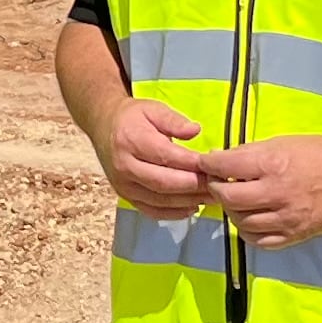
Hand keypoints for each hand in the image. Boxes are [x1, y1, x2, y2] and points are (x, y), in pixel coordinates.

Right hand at [92, 96, 208, 214]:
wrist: (104, 127)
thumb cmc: (132, 118)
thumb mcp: (153, 109)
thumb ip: (174, 120)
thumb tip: (195, 131)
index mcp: (131, 140)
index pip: (166, 156)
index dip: (192, 163)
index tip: (214, 165)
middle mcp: (124, 166)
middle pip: (163, 182)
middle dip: (194, 186)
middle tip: (218, 184)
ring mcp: (124, 185)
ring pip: (160, 200)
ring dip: (188, 201)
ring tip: (211, 197)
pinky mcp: (126, 197)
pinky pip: (152, 211)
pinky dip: (174, 213)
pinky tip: (192, 207)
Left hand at [201, 134, 321, 248]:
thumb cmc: (319, 154)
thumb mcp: (282, 143)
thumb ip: (251, 153)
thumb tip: (220, 160)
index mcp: (272, 164)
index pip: (224, 167)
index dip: (208, 164)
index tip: (206, 163)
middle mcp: (276, 193)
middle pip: (227, 199)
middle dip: (216, 189)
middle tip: (219, 183)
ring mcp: (285, 218)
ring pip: (240, 222)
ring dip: (232, 211)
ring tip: (237, 200)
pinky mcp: (293, 235)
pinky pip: (259, 241)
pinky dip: (248, 231)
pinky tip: (251, 219)